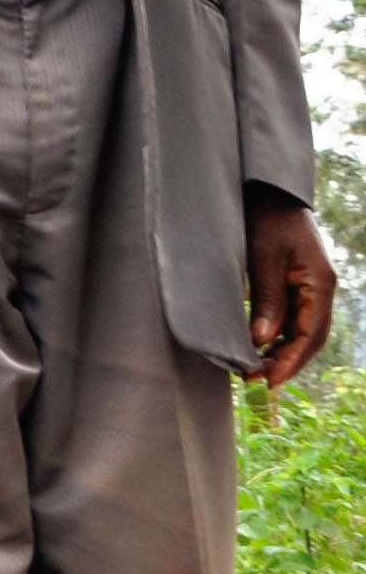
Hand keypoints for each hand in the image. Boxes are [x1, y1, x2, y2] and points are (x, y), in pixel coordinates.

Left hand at [247, 193, 337, 386]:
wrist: (268, 193)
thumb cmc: (266, 220)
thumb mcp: (263, 260)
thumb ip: (266, 300)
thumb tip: (262, 341)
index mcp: (321, 284)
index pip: (311, 334)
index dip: (292, 361)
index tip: (270, 381)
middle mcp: (321, 288)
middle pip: (309, 336)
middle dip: (285, 361)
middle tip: (256, 381)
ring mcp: (310, 285)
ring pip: (300, 329)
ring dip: (280, 350)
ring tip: (253, 368)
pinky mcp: (296, 281)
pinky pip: (291, 316)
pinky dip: (275, 333)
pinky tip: (256, 345)